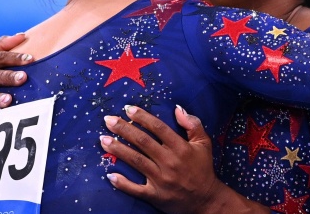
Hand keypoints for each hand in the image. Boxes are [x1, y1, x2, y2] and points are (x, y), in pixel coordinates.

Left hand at [100, 105, 268, 213]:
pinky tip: (109, 174)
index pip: (158, 128)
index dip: (142, 117)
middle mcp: (169, 162)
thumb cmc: (203, 169)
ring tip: (103, 140)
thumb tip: (177, 108)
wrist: (206, 201)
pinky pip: (136, 189)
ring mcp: (161, 180)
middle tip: (108, 120)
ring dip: (118, 149)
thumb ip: (192, 124)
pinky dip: (122, 183)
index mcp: (180, 147)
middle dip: (123, 129)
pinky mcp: (155, 195)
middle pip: (142, 142)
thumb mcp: (204, 143)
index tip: (128, 108)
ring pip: (136, 161)